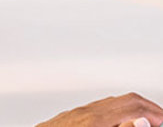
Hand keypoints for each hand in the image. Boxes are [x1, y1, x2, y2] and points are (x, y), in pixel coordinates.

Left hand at [37, 93, 162, 126]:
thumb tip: (141, 121)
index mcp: (96, 120)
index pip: (133, 106)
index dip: (154, 114)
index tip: (162, 122)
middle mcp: (85, 112)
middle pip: (125, 100)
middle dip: (147, 109)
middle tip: (159, 121)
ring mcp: (77, 113)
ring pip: (112, 103)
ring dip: (133, 110)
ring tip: (144, 124)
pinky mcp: (70, 118)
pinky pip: (99, 108)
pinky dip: (117, 113)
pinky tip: (119, 123)